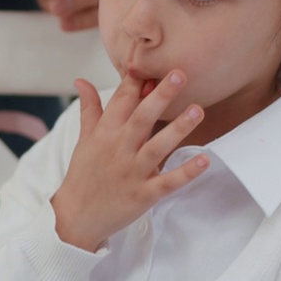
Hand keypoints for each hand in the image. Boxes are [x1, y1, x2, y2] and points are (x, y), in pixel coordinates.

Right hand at [50, 71, 209, 251]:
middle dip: (161, 96)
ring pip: (157, 147)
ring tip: (197, 111)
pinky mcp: (142, 195)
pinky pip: (167, 182)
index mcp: (104, 133)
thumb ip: (89, 109)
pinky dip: (185, 172)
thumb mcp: (84, 139)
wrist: (76, 217)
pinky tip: (204, 159)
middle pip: (141, 118)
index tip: (153, 63)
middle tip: (180, 74)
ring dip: (177, 129)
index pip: (121, 100)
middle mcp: (118, 149)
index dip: (137, 81)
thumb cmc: (83, 174)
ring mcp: (131, 172)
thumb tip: (81, 80)